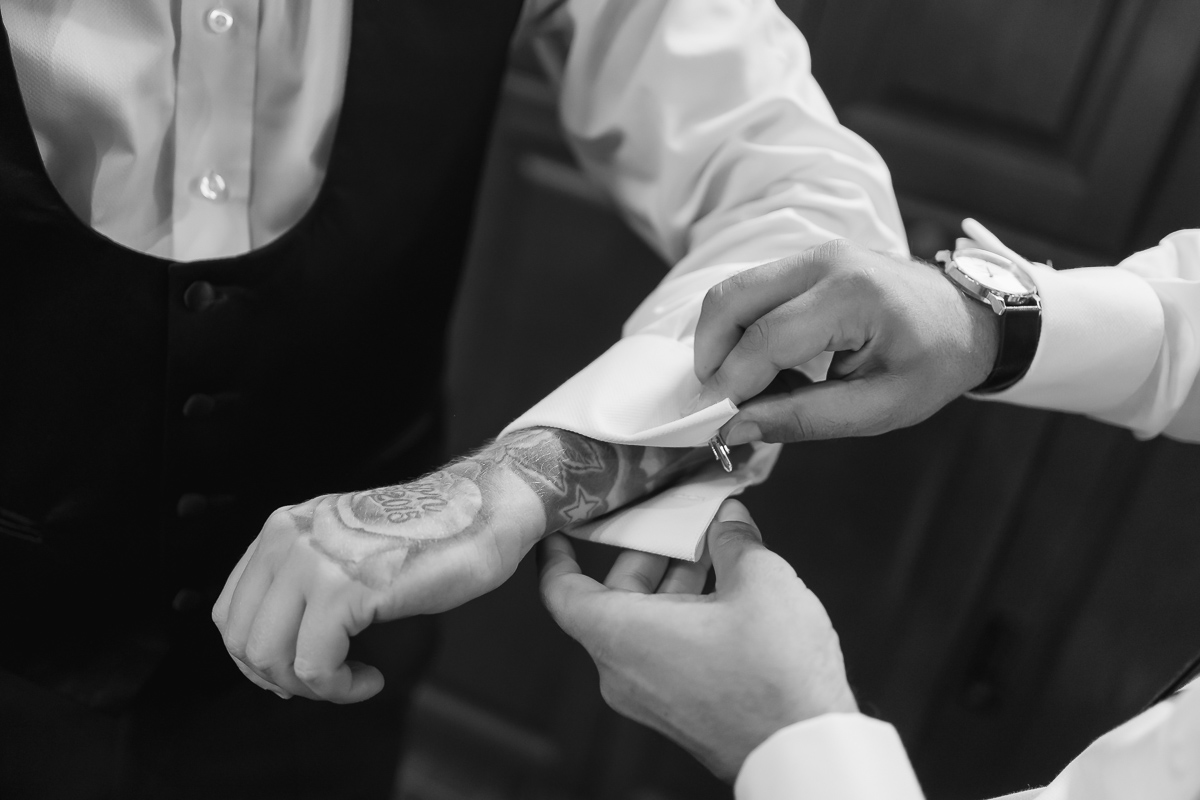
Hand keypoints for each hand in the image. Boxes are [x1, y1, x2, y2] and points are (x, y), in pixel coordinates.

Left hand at [212, 428, 709, 702]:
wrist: (484, 509)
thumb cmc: (430, 535)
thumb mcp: (346, 547)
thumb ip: (307, 577)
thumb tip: (276, 649)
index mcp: (283, 528)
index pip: (230, 613)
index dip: (262, 657)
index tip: (306, 669)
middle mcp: (289, 539)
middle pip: (243, 642)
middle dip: (282, 680)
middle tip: (330, 683)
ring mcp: (315, 562)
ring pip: (271, 659)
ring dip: (312, 689)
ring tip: (351, 680)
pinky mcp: (348, 589)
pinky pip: (315, 667)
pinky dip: (339, 687)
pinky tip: (370, 677)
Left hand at [539, 500, 855, 781]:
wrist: (802, 752)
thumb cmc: (774, 676)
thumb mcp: (760, 582)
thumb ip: (735, 541)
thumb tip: (728, 518)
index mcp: (622, 635)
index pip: (561, 591)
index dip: (556, 555)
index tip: (561, 529)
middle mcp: (622, 670)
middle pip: (611, 600)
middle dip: (645, 555)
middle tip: (676, 521)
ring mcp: (649, 696)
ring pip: (643, 626)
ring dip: (672, 585)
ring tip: (713, 550)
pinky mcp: (676, 711)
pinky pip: (663, 652)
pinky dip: (683, 616)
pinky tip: (726, 591)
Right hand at [693, 239, 999, 442]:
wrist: (971, 318)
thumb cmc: (934, 364)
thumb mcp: (879, 407)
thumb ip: (803, 418)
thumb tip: (734, 429)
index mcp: (852, 296)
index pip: (765, 339)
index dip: (732, 385)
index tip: (716, 424)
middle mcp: (825, 261)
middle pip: (730, 299)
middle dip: (709, 356)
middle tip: (717, 402)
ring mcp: (813, 253)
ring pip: (732, 292)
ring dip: (722, 344)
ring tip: (749, 388)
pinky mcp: (806, 260)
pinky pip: (751, 292)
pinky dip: (741, 331)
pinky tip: (767, 367)